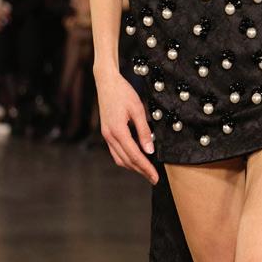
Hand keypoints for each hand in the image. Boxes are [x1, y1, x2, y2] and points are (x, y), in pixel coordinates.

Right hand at [96, 69, 158, 183]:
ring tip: (146, 171)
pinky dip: (126, 159)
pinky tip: (135, 159)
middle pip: (126, 160)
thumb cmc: (123, 93)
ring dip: (133, 167)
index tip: (155, 176)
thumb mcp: (137, 110)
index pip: (135, 155)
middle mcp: (109, 136)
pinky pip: (115, 152)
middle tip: (154, 178)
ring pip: (119, 158)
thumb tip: (150, 150)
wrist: (106, 83)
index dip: (146, 167)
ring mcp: (106, 135)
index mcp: (118, 131)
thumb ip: (144, 131)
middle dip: (141, 171)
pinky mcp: (106, 133)